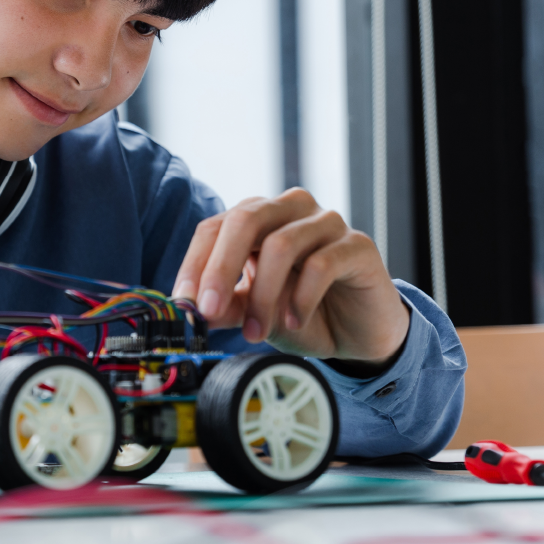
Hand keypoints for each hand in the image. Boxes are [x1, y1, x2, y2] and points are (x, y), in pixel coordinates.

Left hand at [172, 188, 409, 365]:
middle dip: (220, 267)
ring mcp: (327, 222)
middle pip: (246, 219)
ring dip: (262, 295)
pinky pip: (322, 264)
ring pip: (281, 244)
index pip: (216, 227)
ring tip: (256, 332)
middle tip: (208, 310)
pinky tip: (295, 322)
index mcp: (260, 219)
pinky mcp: (357, 244)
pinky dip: (301, 299)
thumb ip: (226, 306)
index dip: (195, 263)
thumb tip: (188, 309)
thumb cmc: (306, 314)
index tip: (183, 302)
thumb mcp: (255, 313)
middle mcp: (291, 210)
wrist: (360, 333)